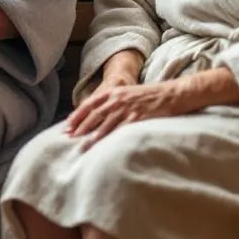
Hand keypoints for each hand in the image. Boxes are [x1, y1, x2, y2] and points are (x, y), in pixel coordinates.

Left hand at [65, 79, 190, 149]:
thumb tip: (99, 115)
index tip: (67, 126)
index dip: (77, 115)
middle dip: (80, 127)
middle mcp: (117, 98)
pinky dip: (110, 138)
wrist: (171, 93)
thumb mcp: (128, 94)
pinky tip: (103, 146)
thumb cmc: (150, 95)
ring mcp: (127, 108)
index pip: (89, 104)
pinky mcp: (137, 117)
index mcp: (113, 92)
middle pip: (93, 114)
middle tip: (69, 138)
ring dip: (91, 136)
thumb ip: (113, 102)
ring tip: (81, 147)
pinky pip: (120, 129)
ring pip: (104, 124)